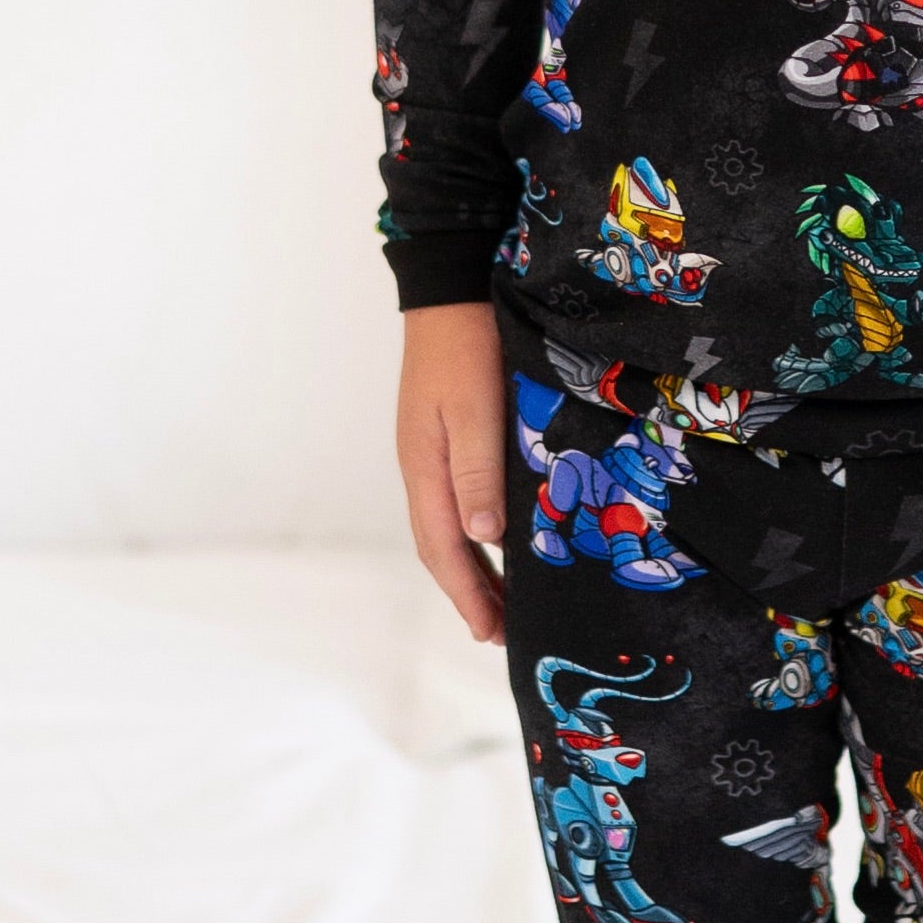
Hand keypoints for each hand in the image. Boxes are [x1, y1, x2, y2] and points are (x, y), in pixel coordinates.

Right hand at [395, 301, 512, 644]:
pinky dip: (475, 534)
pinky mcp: (444, 436)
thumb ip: (477, 471)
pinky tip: (497, 538)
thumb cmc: (467, 346)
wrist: (451, 289)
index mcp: (424, 468)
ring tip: (500, 601)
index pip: (443, 548)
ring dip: (471, 568)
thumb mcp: (475, 410)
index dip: (467, 594)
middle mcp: (421, 468)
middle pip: (440, 547)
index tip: (490, 633)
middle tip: (501, 632)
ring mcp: (429, 452)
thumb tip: (481, 536)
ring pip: (447, 527)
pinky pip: (456, 502)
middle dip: (468, 593)